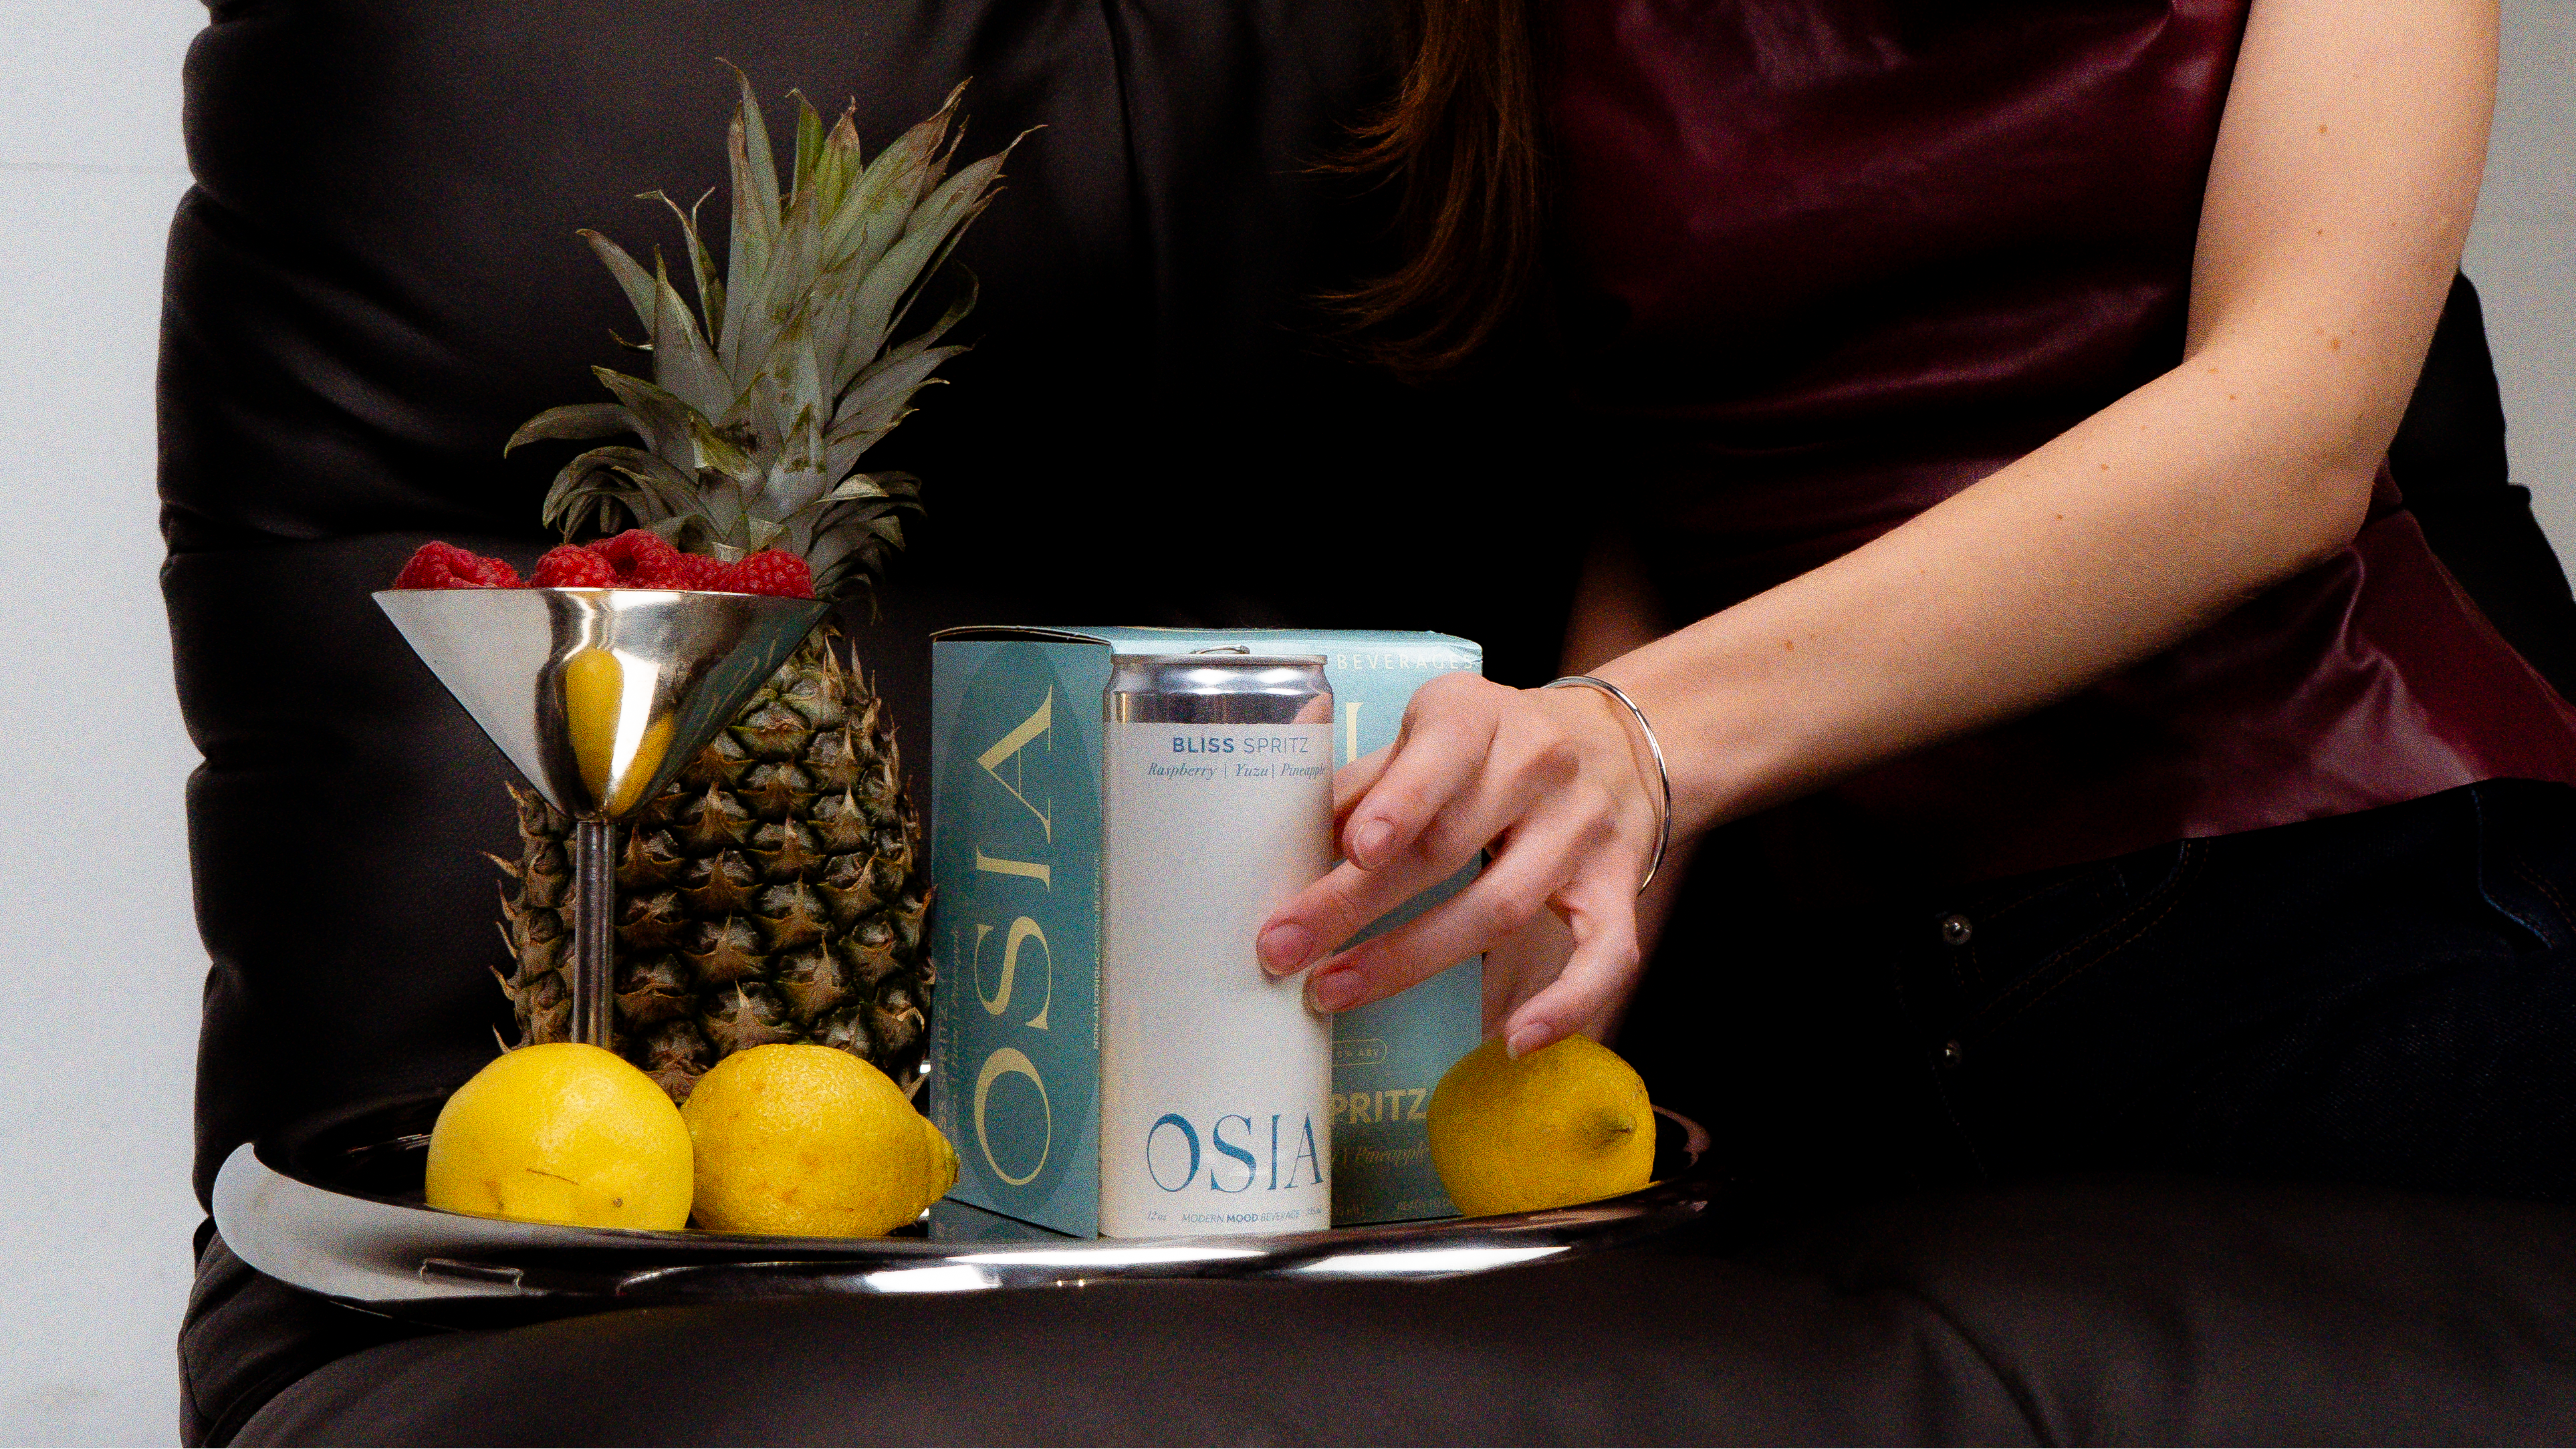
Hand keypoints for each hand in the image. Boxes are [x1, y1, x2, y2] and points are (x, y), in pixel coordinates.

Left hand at [1253, 673, 1660, 1056]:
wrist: (1615, 747)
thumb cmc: (1487, 750)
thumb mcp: (1426, 736)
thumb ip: (1361, 778)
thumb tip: (1271, 819)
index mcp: (1477, 716)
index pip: (1442, 756)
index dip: (1400, 803)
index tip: (1355, 851)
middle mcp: (1539, 766)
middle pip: (1449, 847)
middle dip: (1358, 905)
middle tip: (1284, 949)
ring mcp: (1584, 831)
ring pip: (1502, 907)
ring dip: (1412, 959)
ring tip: (1334, 991)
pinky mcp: (1619, 887)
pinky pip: (1605, 954)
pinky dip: (1565, 1003)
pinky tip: (1513, 1040)